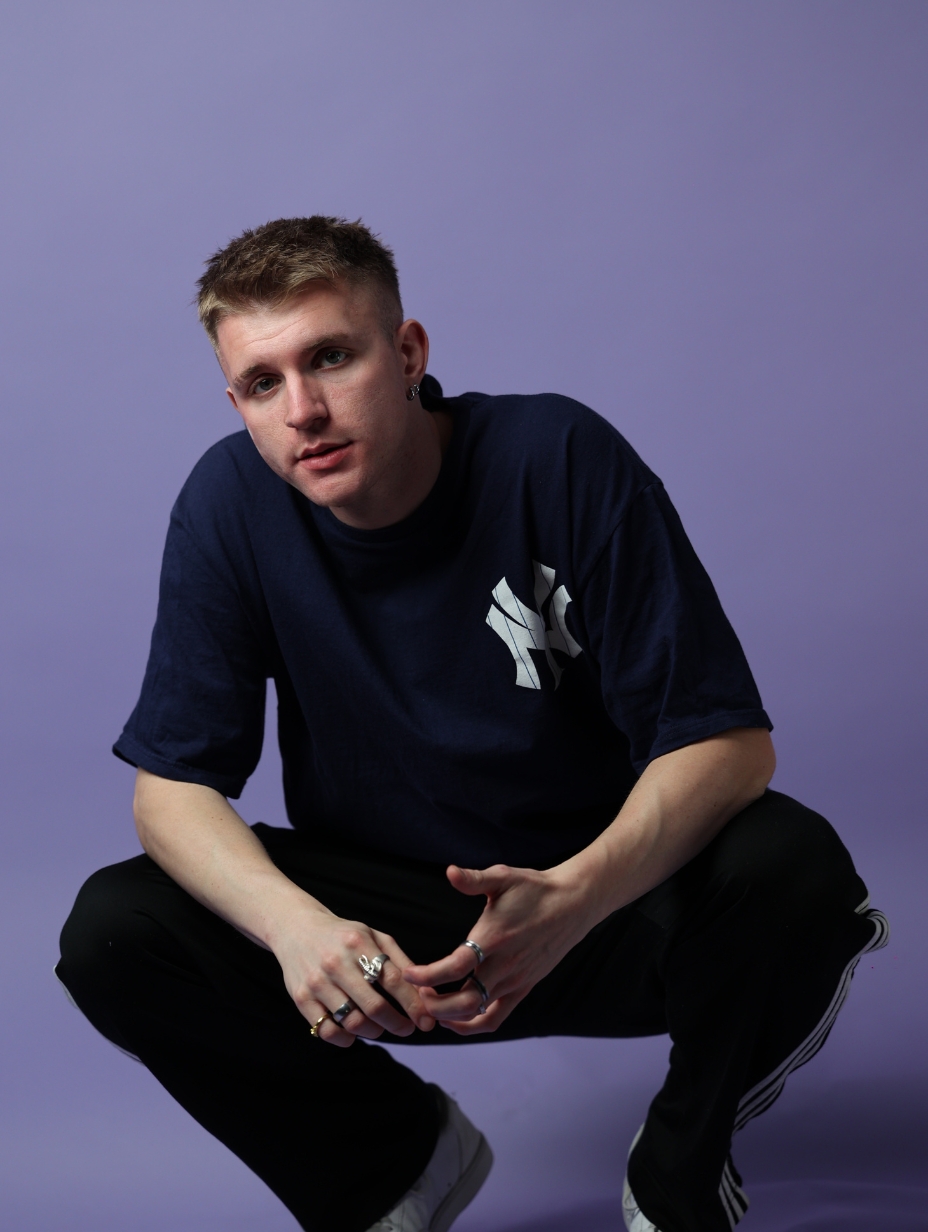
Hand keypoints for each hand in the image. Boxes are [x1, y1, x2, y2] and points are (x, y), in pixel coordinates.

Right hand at [272, 905, 436, 1047]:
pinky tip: (353, 1032)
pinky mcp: (301, 998)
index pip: (393, 979)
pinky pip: (327, 1031)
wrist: (296, 929)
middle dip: (397, 1024)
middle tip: (406, 1029)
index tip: (426, 1021)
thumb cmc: (343, 936)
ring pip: (353, 1022)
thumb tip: (427, 992)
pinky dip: (346, 1039)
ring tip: (380, 1027)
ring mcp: (317, 982)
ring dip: (374, 1032)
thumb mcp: (374, 936)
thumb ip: (400, 961)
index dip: (413, 1004)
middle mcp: (336, 963)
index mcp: (358, 943)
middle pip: (374, 1006)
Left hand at [402, 863, 596, 1034]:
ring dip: (449, 1015)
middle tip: (414, 994)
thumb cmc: (535, 889)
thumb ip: (474, 879)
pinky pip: (496, 1018)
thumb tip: (450, 871)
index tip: (408, 974)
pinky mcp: (524, 988)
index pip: (455, 966)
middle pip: (464, 1001)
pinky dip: (473, 1025)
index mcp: (494, 938)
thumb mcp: (503, 877)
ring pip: (477, 1012)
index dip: (428, 975)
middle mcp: (505, 965)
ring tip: (429, 1005)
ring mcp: (516, 981)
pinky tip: (455, 1020)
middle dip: (434, 1004)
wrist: (573, 904)